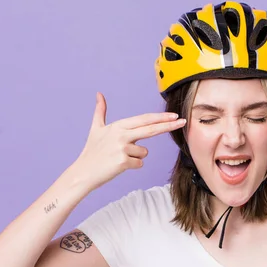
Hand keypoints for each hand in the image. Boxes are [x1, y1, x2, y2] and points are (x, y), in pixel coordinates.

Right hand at [71, 92, 185, 190]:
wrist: (83, 172)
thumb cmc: (92, 151)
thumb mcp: (96, 128)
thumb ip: (100, 111)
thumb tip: (99, 94)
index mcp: (118, 126)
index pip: (144, 120)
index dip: (160, 117)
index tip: (174, 115)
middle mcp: (121, 135)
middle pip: (151, 129)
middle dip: (168, 125)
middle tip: (183, 121)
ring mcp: (122, 148)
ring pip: (144, 152)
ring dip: (136, 157)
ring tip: (119, 158)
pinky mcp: (123, 162)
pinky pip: (139, 164)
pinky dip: (132, 166)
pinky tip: (119, 165)